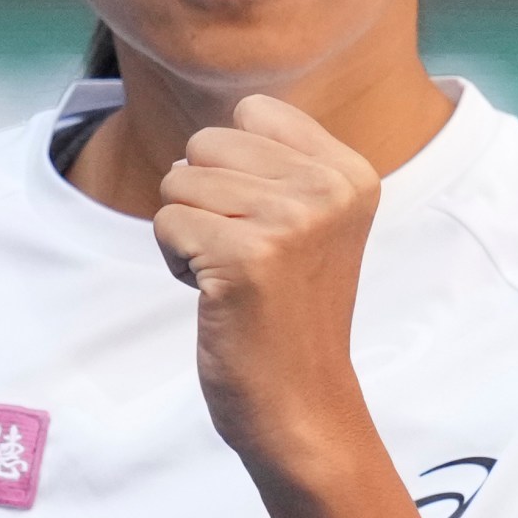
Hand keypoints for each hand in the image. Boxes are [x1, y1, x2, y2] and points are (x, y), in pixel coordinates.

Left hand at [154, 95, 382, 471]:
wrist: (302, 405)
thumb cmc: (289, 312)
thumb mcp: (311, 221)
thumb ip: (280, 163)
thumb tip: (218, 123)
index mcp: (351, 173)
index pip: (252, 111)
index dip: (235, 168)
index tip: (267, 227)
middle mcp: (328, 189)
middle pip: (206, 144)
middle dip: (205, 200)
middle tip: (247, 259)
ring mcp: (290, 221)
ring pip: (179, 181)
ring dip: (189, 234)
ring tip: (234, 278)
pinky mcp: (246, 258)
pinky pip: (166, 223)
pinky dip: (177, 263)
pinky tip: (219, 297)